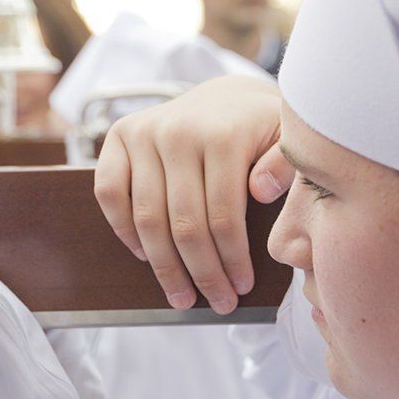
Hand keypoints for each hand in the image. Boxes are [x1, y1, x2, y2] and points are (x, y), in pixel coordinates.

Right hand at [94, 75, 294, 313]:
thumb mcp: (289, 140)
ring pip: (147, 217)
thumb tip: (260, 192)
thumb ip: (285, 165)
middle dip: (203, 273)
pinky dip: (123, 229)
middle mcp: (177, 132)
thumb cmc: (263, 129)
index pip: (224, 217)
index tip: (242, 288)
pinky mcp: (119, 136)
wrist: (229, 96)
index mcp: (223, 136)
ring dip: (164, 266)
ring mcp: (144, 133)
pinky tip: (146, 256)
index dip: (231, 261)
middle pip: (185, 224)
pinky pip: (109, 192)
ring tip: (182, 297)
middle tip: (218, 303)